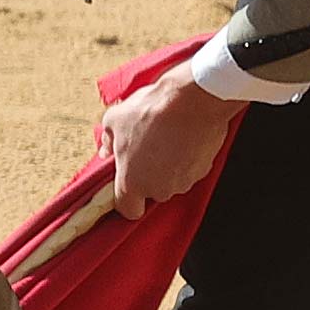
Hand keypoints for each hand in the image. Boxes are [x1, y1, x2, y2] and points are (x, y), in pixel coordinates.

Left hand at [97, 70, 240, 217]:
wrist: (193, 100)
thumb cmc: (153, 111)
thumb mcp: (115, 119)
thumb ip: (107, 140)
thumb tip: (107, 149)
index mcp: (132, 183)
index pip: (128, 210)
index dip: (127, 198)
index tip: (127, 182)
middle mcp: (159, 189)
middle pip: (151, 191)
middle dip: (148, 174)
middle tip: (145, 149)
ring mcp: (184, 182)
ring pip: (172, 180)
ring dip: (168, 166)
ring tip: (165, 138)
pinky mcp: (203, 170)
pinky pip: (190, 169)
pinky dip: (186, 158)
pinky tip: (182, 138)